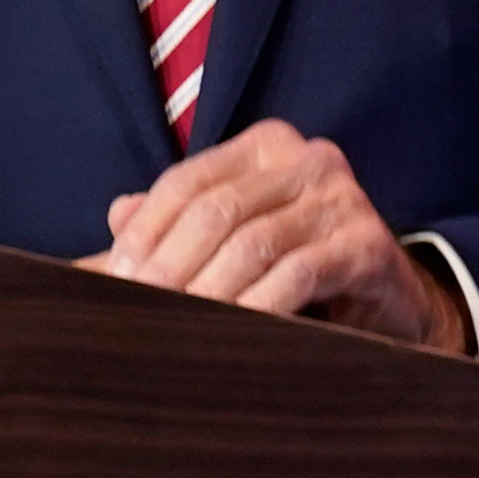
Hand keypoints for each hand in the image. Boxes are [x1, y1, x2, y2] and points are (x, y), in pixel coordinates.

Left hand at [83, 121, 470, 354]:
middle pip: (216, 210)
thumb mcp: (228, 242)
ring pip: (252, 243)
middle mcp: (306, 159)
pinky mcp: (369, 243)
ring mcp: (344, 197)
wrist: (387, 303)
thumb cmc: (295, 266)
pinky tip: (233, 330)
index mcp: (263, 147)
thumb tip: (91, 254)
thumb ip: (167, 236)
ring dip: (207, 289)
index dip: (144, 230)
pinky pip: (298, 273)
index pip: (186, 181)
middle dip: (169, 263)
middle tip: (140, 308)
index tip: (114, 277)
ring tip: (177, 324)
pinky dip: (258, 304)